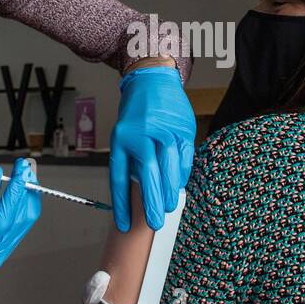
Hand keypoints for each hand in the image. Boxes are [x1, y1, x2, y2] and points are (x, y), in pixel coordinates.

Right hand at [0, 158, 41, 266]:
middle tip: (24, 167)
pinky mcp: (8, 239)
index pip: (3, 220)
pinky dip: (24, 199)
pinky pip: (23, 218)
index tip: (20, 173)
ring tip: (25, 171)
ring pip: (25, 218)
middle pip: (20, 220)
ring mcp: (3, 248)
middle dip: (24, 191)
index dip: (14, 194)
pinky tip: (25, 183)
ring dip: (28, 193)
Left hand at [111, 65, 195, 231]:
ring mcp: (164, 130)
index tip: (124, 224)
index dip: (122, 204)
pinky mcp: (182, 128)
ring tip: (170, 207)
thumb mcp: (125, 133)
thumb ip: (132, 159)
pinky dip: (182, 173)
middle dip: (152, 202)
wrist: (152, 78)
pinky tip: (179, 184)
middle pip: (147, 174)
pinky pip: (184, 157)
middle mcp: (142, 134)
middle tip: (156, 223)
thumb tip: (142, 191)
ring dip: (170, 190)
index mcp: (122, 139)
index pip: (120, 177)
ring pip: (169, 167)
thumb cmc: (137, 111)